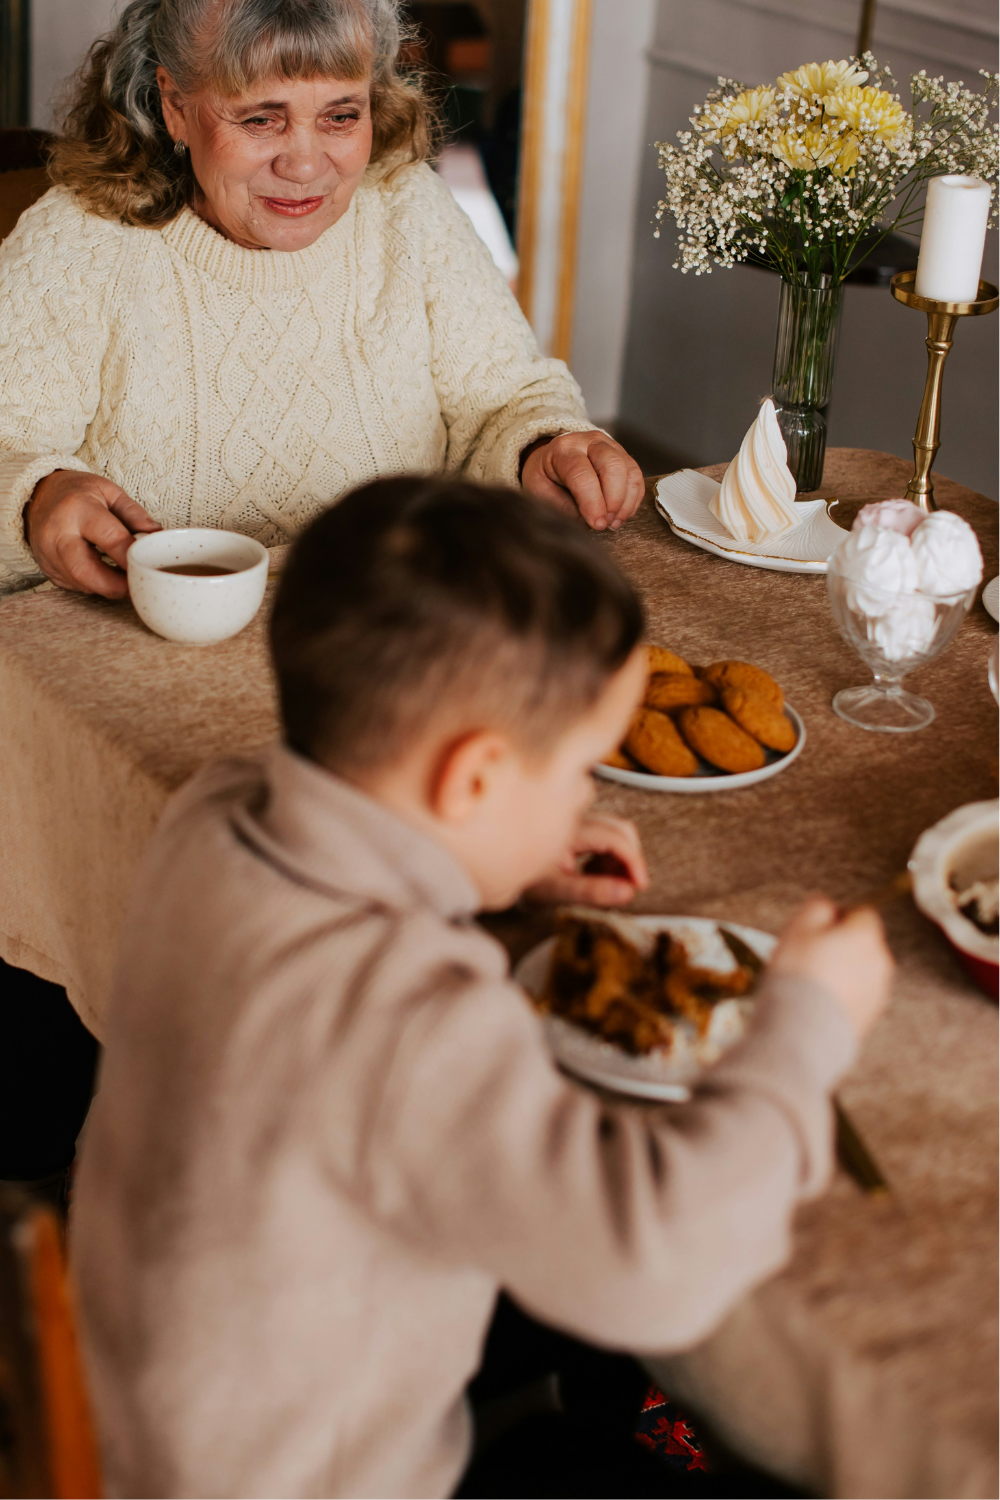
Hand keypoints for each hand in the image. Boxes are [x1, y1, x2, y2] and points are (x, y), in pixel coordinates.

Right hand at [25, 470, 160, 598]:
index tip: (148, 567)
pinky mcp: (45, 567)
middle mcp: (58, 533)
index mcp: (79, 509)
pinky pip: (72, 584)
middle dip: (114, 585)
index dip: (130, 557)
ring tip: (123, 581)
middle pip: (85, 570)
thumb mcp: (108, 491)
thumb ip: (134, 513)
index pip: (109, 538)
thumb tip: (157, 535)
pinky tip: (102, 576)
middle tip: (135, 587)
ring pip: (78, 582)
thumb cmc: (79, 492)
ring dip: (105, 587)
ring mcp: (47, 553)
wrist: (39, 494)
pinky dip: (91, 585)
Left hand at [521, 431, 643, 532]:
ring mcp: (611, 446)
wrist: (551, 460)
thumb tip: (591, 521)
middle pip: (613, 466)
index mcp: (564, 449)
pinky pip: (637, 478)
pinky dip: (632, 501)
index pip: (583, 475)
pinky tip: (620, 515)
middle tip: (606, 523)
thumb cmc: (544, 478)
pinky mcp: (623, 457)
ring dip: (626, 503)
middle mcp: (590, 442)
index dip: (593, 503)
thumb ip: (564, 507)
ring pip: (630, 472)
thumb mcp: (540, 493)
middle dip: (614, 500)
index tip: (597, 524)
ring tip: (612, 523)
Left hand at [524, 813, 648, 906]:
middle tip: (627, 886)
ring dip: (621, 858)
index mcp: (568, 831)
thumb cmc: (525, 882)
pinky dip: (610, 856)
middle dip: (630, 858)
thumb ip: (591, 891)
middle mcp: (574, 820)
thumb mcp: (556, 891)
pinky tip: (594, 873)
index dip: (633, 862)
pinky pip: (605, 836)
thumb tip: (627, 893)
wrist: (500, 873)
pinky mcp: (578, 828)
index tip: (639, 886)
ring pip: (615, 832)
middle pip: (620, 829)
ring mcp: (576, 821)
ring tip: (606, 883)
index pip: (614, 838)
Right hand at [769, 897, 893, 1039]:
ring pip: (861, 970)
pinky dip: (844, 995)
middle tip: (810, 956)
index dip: (839, 917)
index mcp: (866, 935)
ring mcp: (879, 991)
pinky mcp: (871, 1015)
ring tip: (812, 983)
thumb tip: (827, 906)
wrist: (803, 1029)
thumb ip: (818, 908)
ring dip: (844, 971)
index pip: (863, 913)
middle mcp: (880, 961)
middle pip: (864, 943)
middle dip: (842, 945)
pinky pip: (859, 995)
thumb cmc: (799, 975)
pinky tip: (819, 1002)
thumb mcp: (798, 928)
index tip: (818, 929)